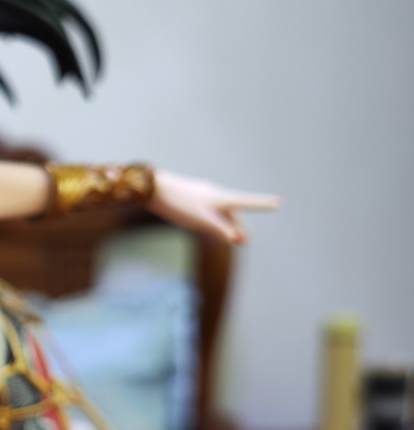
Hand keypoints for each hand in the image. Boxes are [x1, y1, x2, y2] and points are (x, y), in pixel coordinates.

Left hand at [150, 170, 279, 244]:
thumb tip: (236, 239)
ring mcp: (201, 195)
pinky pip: (207, 209)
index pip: (247, 202)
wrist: (151, 187)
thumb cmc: (177, 203)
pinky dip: (213, 220)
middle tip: (244, 241)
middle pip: (232, 212)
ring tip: (229, 238)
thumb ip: (219, 229)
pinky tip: (206, 224)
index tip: (279, 202)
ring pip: (219, 211)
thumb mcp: (200, 220)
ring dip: (225, 225)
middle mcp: (213, 194)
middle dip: (239, 226)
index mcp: (220, 198)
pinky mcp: (189, 196)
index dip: (263, 204)